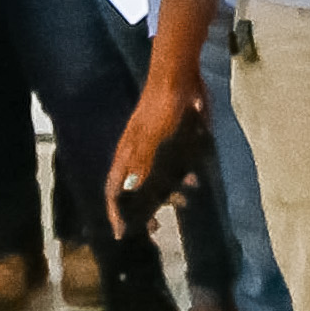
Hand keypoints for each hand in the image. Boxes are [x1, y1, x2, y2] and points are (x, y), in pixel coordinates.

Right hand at [104, 69, 199, 238]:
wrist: (180, 77)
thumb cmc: (161, 107)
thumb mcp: (150, 138)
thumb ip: (141, 165)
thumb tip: (128, 193)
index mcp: (126, 155)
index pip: (115, 190)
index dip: (116, 212)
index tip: (122, 233)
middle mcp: (138, 154)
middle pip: (136, 189)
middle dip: (145, 208)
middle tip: (157, 226)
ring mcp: (156, 147)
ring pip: (157, 179)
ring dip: (168, 192)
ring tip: (183, 201)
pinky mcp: (173, 140)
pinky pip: (174, 165)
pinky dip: (182, 175)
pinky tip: (194, 178)